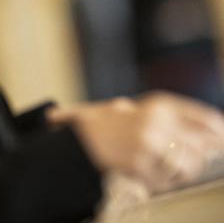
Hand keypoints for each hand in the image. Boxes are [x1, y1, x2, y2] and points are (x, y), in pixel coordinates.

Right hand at [49, 92, 223, 191]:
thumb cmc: (103, 126)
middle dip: (198, 158)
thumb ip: (166, 117)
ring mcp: (150, 143)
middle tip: (186, 160)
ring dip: (180, 172)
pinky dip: (160, 181)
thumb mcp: (136, 110)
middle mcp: (159, 121)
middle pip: (202, 146)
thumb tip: (208, 132)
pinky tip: (146, 174)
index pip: (207, 119)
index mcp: (160, 105)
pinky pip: (166, 180)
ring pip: (188, 166)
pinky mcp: (141, 164)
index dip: (217, 133)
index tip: (218, 141)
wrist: (76, 140)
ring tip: (163, 170)